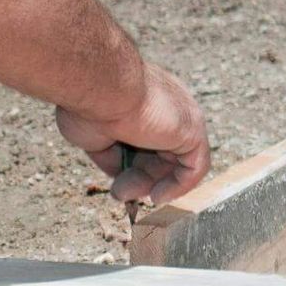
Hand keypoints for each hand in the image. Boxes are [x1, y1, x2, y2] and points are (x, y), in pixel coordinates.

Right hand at [55, 61, 211, 205]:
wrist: (100, 88)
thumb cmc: (90, 104)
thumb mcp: (93, 135)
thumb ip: (108, 152)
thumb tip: (118, 171)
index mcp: (144, 101)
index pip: (144, 137)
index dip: (130, 163)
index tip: (114, 178)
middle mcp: (167, 106)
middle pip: (160, 151)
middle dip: (140, 177)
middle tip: (120, 192)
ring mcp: (182, 116)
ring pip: (176, 160)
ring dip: (154, 184)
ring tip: (130, 195)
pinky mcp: (193, 129)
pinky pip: (195, 166)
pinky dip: (179, 185)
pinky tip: (157, 196)